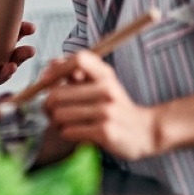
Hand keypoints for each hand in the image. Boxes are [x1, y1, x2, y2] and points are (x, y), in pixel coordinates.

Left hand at [41, 50, 158, 160]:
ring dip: (55, 122)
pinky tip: (74, 133)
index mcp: (106, 75)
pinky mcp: (104, 132)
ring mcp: (106, 112)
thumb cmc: (117, 107)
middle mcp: (107, 90)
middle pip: (58, 93)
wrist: (147, 132)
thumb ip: (78, 74)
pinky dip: (65, 133)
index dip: (57, 69)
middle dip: (47, 104)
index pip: (78, 60)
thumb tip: (51, 63)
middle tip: (50, 111)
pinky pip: (68, 131)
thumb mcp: (103, 84)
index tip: (46, 81)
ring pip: (59, 115)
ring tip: (63, 123)